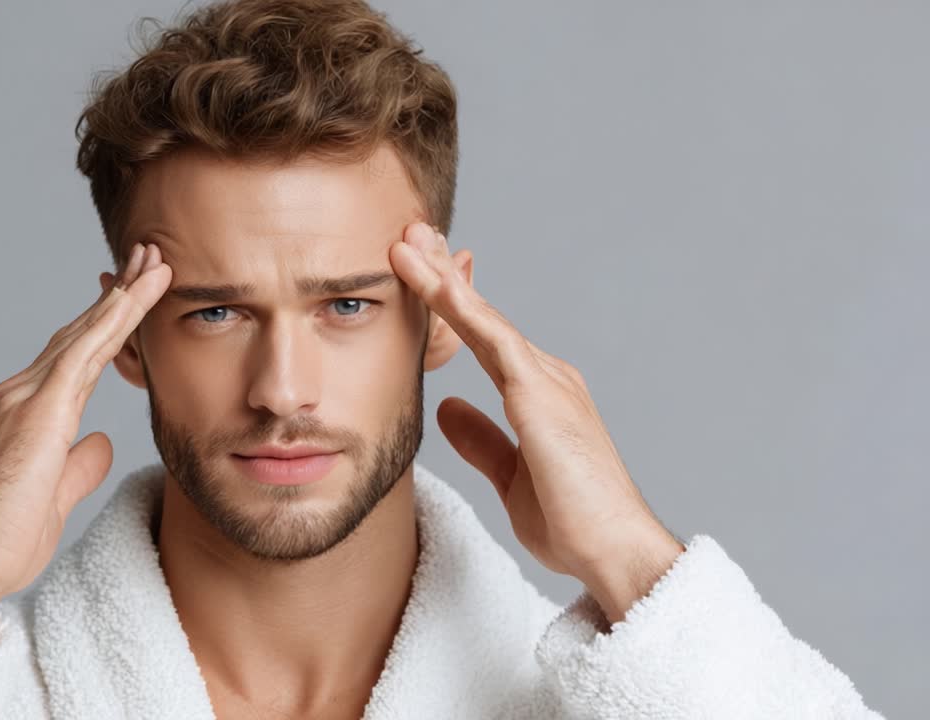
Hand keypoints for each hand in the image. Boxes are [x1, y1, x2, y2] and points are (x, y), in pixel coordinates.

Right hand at [0, 243, 170, 636]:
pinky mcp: (35, 411)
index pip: (77, 357)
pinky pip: (83, 353)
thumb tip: (102, 442)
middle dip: (118, 295)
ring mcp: (23, 398)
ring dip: (124, 296)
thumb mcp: (54, 498)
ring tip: (156, 262)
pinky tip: (136, 296)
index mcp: (26, 413)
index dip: (108, 325)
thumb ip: (78, 464)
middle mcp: (20, 394)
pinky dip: (113, 321)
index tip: (136, 296)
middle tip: (151, 257)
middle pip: (81, 333)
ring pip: (85, 334)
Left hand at [389, 223, 682, 623]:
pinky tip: (434, 282)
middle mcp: (546, 377)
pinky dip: (462, 308)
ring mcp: (547, 381)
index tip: (419, 269)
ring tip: (406, 241)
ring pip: (484, 317)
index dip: (451, 300)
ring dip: (441, 277)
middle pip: (482, 315)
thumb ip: (480, 439)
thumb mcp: (510, 476)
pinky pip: (494, 341)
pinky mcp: (542, 396)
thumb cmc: (573, 521)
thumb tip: (447, 407)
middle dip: (443, 271)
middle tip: (408, 232)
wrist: (613, 551)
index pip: (483, 336)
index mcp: (537, 395)